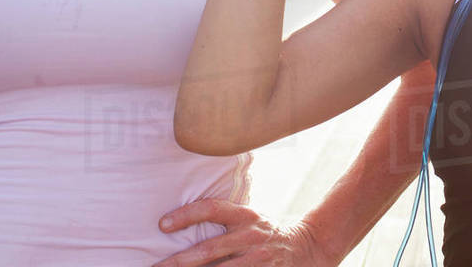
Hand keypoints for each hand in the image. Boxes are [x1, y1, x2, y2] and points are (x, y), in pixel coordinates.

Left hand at [153, 200, 332, 265]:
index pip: (213, 209)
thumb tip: (182, 221)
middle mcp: (250, 236)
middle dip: (178, 262)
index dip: (187, 215)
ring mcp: (257, 259)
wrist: (309, 247)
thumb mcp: (251, 218)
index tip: (162, 224)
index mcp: (246, 216)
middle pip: (208, 249)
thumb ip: (226, 219)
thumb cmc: (267, 232)